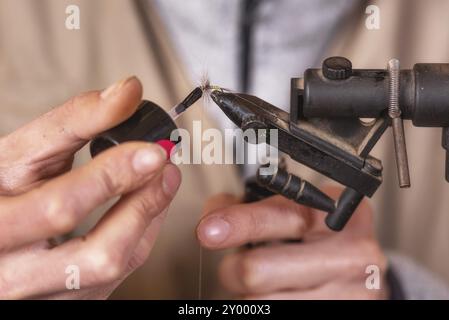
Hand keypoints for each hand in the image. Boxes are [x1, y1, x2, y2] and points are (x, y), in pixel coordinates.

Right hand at [0, 77, 180, 298]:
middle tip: (166, 166)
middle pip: (99, 254)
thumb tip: (127, 92)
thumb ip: (73, 121)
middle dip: (143, 203)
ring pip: (116, 269)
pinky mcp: (70, 300)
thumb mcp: (20, 153)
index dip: (112, 176)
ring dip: (148, 218)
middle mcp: (15, 276)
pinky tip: (145, 205)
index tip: (152, 150)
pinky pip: (118, 275)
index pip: (61, 207)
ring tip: (162, 180)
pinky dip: (140, 236)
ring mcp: (45, 295)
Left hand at [196, 187, 387, 298]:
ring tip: (269, 279)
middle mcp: (347, 255)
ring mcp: (346, 294)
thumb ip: (248, 208)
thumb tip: (211, 219)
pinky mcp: (342, 314)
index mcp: (331, 215)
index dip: (237, 224)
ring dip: (251, 293)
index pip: (275, 217)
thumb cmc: (320, 236)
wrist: (362, 268)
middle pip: (255, 270)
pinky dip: (268, 304)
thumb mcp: (294, 209)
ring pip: (260, 302)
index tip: (208, 231)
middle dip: (233, 269)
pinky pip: (277, 316)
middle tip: (240, 264)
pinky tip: (281, 292)